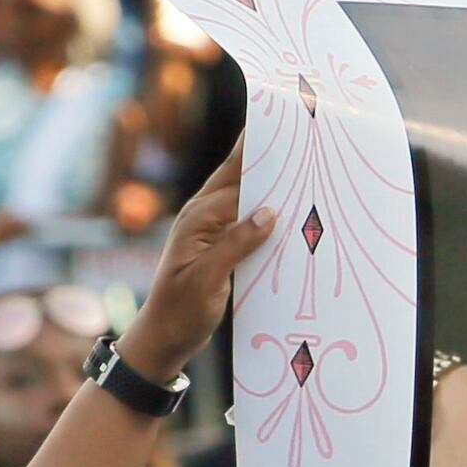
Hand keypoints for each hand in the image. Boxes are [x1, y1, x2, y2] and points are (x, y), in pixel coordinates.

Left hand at [121, 141, 278, 380]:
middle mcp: (205, 215)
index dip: (265, 156)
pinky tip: (289, 204)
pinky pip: (248, 217)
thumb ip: (236, 244)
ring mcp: (212, 228)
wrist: (163, 338)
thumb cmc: (181, 311)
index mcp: (200, 217)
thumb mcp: (207, 280)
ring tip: (302, 158)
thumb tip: (270, 212)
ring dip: (270, 177)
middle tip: (300, 129)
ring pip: (246, 192)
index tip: (291, 132)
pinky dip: (268, 208)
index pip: (239, 179)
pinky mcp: (221, 244)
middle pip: (240, 173)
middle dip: (267, 151)